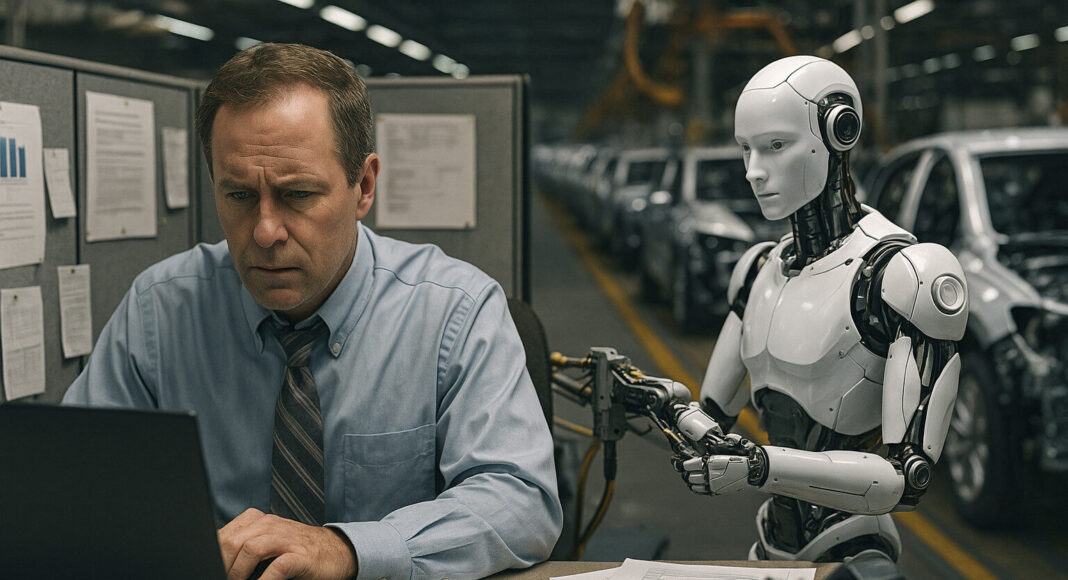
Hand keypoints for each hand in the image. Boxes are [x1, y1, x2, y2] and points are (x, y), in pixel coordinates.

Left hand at [218, 508, 356, 579]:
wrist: (336, 552)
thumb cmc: (297, 552)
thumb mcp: (267, 544)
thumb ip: (243, 548)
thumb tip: (217, 564)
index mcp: (257, 520)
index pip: (222, 535)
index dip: (212, 555)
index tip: (208, 570)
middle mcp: (270, 525)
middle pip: (232, 542)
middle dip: (222, 566)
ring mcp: (286, 539)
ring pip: (250, 549)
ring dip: (237, 573)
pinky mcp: (301, 556)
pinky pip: (277, 567)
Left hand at [678, 434, 754, 495]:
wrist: (756, 471)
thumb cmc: (744, 456)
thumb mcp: (731, 445)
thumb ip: (718, 444)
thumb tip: (708, 441)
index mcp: (713, 462)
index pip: (689, 464)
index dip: (683, 463)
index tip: (682, 461)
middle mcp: (712, 475)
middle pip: (689, 475)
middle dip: (686, 471)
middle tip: (686, 467)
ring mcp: (715, 484)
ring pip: (693, 484)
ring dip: (690, 479)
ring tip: (691, 474)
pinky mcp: (718, 491)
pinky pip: (701, 491)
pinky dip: (696, 487)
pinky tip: (696, 482)